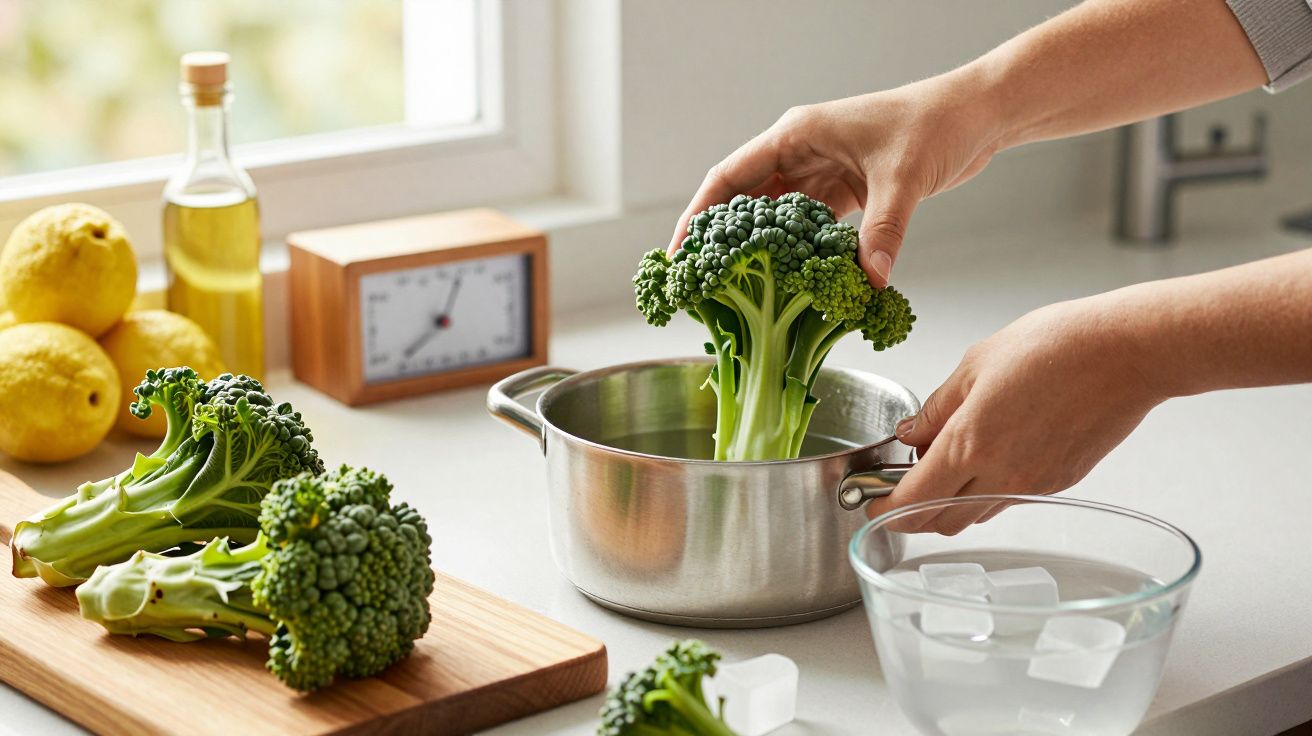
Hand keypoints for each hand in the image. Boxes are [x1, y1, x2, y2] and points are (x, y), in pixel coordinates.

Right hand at [668, 69, 1003, 285]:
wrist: (976, 114)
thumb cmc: (936, 124)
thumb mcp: (904, 177)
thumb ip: (882, 231)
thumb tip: (868, 281)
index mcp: (796, 134)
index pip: (729, 177)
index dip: (699, 215)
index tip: (681, 251)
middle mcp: (801, 152)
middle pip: (744, 200)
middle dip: (722, 240)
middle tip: (701, 281)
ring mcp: (821, 171)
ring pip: (775, 217)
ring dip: (760, 250)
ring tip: (738, 291)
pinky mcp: (845, 190)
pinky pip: (809, 226)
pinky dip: (799, 252)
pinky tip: (792, 281)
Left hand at [866, 296, 1166, 533]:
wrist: (1126, 353)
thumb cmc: (1055, 347)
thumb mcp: (975, 365)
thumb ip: (936, 408)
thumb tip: (911, 433)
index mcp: (971, 445)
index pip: (913, 500)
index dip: (884, 508)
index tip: (869, 503)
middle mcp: (1001, 476)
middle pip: (940, 521)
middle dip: (911, 515)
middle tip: (897, 491)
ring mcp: (1032, 485)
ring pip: (975, 515)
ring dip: (949, 505)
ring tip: (941, 468)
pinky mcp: (1059, 484)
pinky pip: (1008, 501)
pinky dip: (986, 493)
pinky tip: (986, 460)